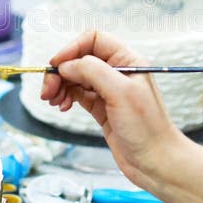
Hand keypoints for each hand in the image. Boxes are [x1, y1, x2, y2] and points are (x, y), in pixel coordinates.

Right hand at [40, 31, 184, 190]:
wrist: (155, 162)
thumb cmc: (146, 127)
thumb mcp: (120, 92)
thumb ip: (92, 71)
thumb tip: (66, 65)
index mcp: (127, 60)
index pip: (93, 40)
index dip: (72, 48)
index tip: (56, 65)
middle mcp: (117, 72)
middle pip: (80, 59)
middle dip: (61, 71)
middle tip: (48, 90)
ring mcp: (108, 90)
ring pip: (76, 77)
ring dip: (60, 85)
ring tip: (53, 100)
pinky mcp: (101, 108)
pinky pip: (77, 94)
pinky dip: (66, 97)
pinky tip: (62, 106)